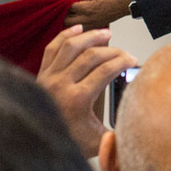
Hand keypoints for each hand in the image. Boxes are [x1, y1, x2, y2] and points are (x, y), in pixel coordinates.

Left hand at [36, 26, 134, 157]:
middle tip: (124, 53)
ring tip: (106, 33)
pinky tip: (78, 29)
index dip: (122, 62)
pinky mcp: (41, 73)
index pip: (105, 71)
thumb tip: (136, 129)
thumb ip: (115, 137)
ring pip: (71, 46)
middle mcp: (61, 84)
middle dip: (112, 50)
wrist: (33, 142)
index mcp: (77, 99)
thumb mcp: (95, 142)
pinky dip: (65, 35)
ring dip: (91, 36)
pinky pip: (52, 48)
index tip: (132, 60)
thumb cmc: (64, 141)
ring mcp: (49, 76)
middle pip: (91, 56)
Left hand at [67, 0, 131, 29]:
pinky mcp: (97, 26)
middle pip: (68, 21)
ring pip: (75, 27)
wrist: (127, 3)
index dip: (67, 2)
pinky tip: (82, 17)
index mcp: (88, 9)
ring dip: (72, 20)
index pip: (70, 7)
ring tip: (73, 13)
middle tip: (66, 8)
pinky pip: (84, 27)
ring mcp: (93, 24)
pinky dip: (80, 23)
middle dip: (65, 14)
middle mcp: (89, 19)